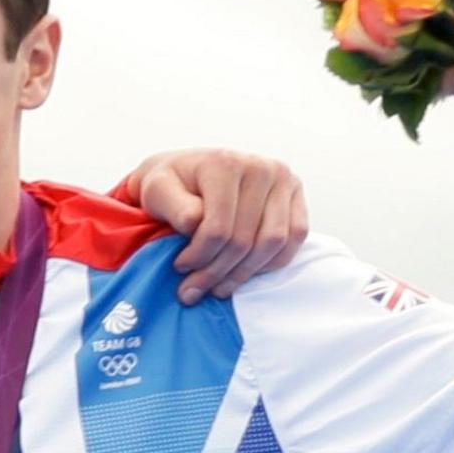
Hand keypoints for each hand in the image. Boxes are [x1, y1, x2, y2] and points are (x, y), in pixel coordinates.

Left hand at [130, 149, 310, 304]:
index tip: (179, 268)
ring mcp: (283, 180)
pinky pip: (295, 238)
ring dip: (244, 274)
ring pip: (272, 243)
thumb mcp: (157, 190)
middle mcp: (260, 167)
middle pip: (245, 239)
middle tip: (194, 290)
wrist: (189, 171)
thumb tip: (195, 224)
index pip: (218, 228)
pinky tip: (244, 272)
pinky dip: (271, 262)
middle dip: (217, 273)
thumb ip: (174, 207)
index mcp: (224, 163)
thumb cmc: (170, 184)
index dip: (198, 257)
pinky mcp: (296, 195)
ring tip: (218, 287)